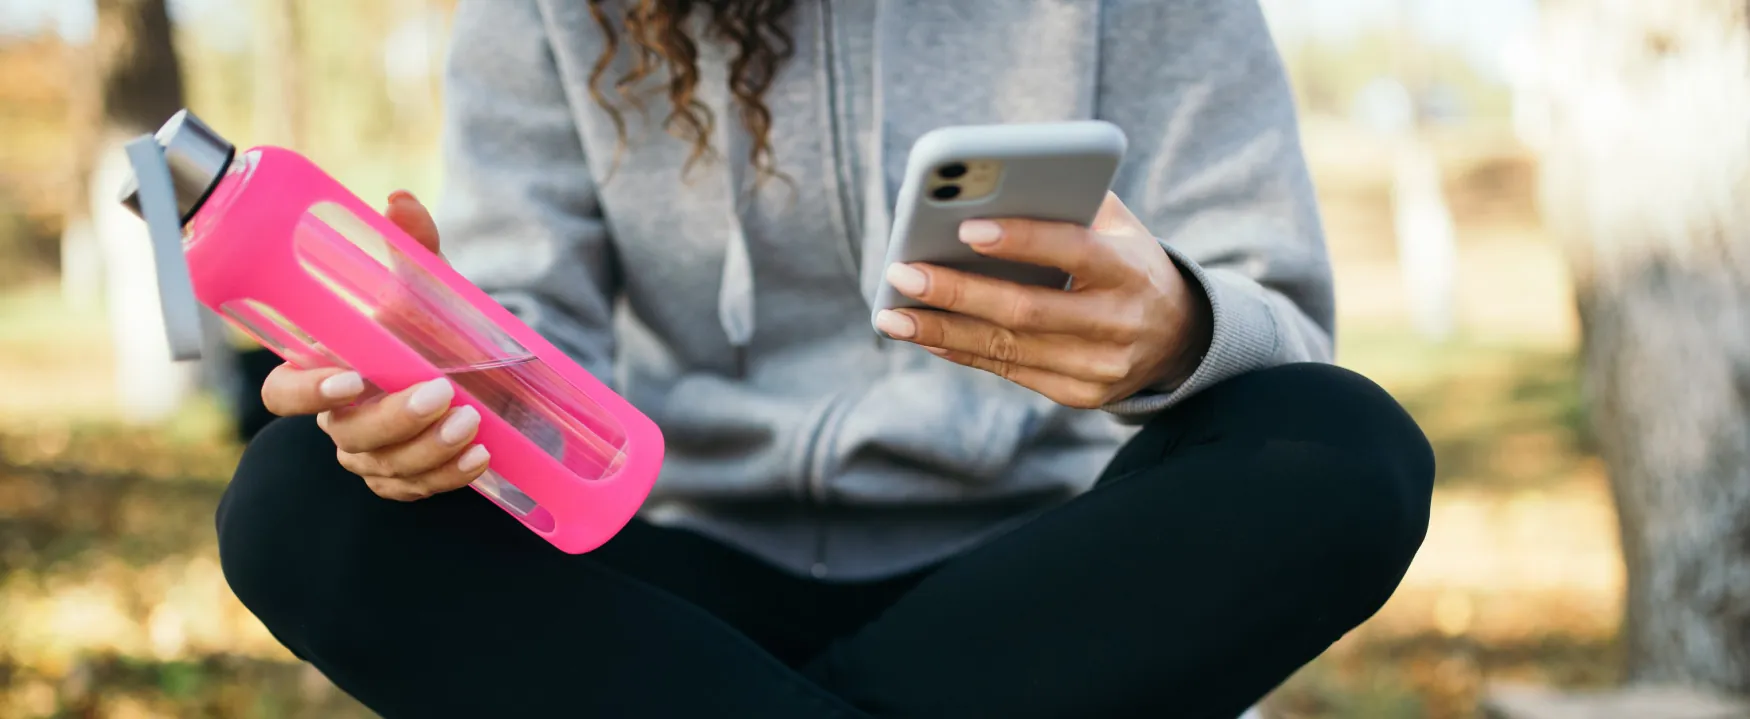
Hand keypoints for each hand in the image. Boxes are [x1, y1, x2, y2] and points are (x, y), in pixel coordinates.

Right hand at [259, 191, 491, 500]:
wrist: (478, 370)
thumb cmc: (431, 325)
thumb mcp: (425, 285)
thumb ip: (410, 245)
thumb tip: (398, 202)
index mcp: (325, 370)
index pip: (282, 393)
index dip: (306, 393)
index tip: (351, 379)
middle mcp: (339, 418)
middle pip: (345, 433)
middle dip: (394, 418)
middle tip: (442, 393)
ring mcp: (369, 456)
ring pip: (384, 467)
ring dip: (430, 448)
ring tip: (473, 423)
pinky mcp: (403, 481)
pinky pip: (416, 490)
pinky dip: (449, 475)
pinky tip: (479, 457)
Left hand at [874, 193, 1212, 409]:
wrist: (1181, 335)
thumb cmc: (1128, 262)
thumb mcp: (1119, 226)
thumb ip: (1069, 201)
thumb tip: (987, 184)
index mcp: (1130, 270)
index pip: (1073, 251)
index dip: (1020, 240)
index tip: (966, 227)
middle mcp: (1118, 323)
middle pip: (1026, 310)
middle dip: (957, 292)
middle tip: (902, 273)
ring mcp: (1100, 367)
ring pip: (1008, 349)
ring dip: (942, 330)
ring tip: (891, 314)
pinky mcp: (1080, 395)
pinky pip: (1010, 372)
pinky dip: (962, 351)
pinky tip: (924, 334)